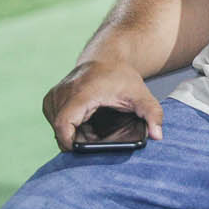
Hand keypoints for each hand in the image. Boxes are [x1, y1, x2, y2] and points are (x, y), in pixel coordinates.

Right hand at [42, 59, 163, 151]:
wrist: (106, 57)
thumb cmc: (121, 76)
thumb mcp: (141, 95)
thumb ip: (152, 114)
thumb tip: (158, 136)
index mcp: (81, 93)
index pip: (63, 124)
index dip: (69, 142)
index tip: (82, 151)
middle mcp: (63, 93)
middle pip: (60, 129)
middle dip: (77, 140)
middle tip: (96, 138)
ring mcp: (54, 95)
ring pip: (56, 126)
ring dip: (72, 133)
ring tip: (92, 128)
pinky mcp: (50, 98)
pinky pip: (55, 120)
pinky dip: (67, 126)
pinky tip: (84, 122)